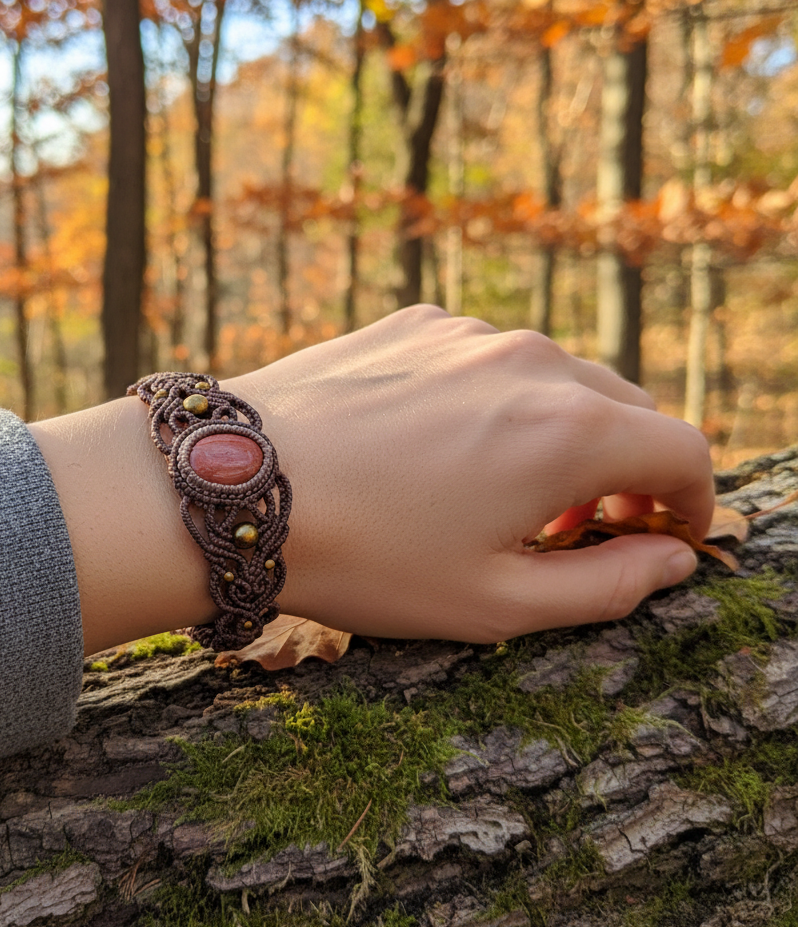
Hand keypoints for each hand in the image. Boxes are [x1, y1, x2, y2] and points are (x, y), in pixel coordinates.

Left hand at [32, 306, 713, 652]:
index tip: (673, 538)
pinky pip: (488, 358)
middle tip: (589, 531)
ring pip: (557, 378)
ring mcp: (467, 332)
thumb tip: (673, 561)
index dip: (695, 503)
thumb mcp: (494, 602)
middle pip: (626, 410)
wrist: (231, 486)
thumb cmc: (361, 556)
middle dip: (630, 473)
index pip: (684, 452)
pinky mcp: (413, 324)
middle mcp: (531, 360)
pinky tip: (444, 450)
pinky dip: (499, 401)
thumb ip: (608, 587)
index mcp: (567, 430)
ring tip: (508, 497)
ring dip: (562, 434)